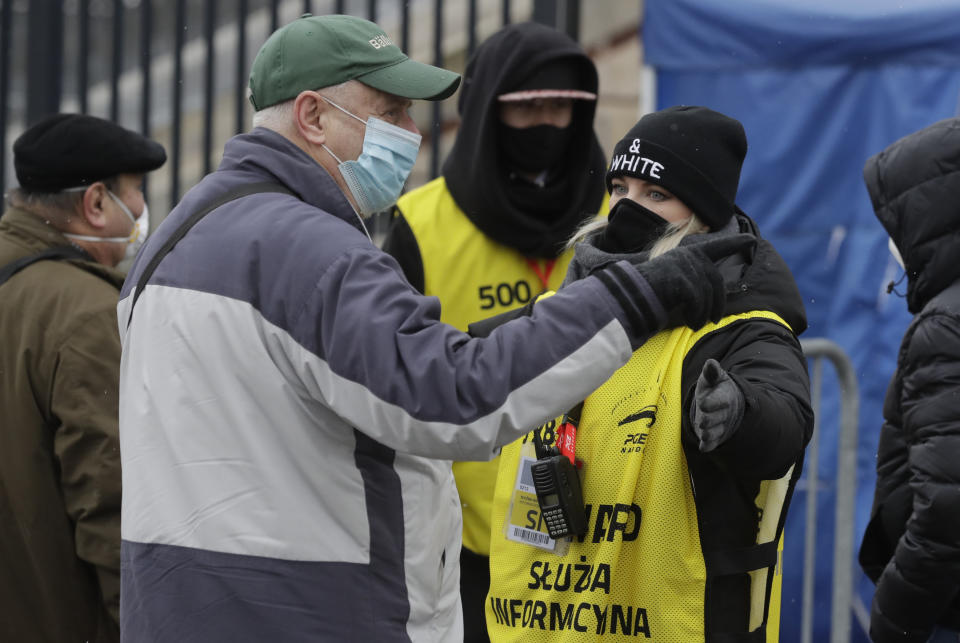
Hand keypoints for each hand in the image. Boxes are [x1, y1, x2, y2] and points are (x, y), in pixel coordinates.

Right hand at [633, 234, 754, 329]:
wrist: (628, 296)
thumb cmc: (649, 292)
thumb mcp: (676, 281)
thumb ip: (694, 280)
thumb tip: (716, 299)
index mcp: (688, 253)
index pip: (717, 246)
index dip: (735, 243)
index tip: (752, 240)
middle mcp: (689, 255)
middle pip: (716, 281)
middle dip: (718, 303)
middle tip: (714, 320)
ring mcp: (686, 266)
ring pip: (708, 294)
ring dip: (704, 313)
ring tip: (696, 324)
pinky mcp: (682, 279)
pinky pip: (698, 302)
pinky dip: (696, 316)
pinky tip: (691, 323)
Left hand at [690, 358, 743, 451]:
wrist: (725, 404)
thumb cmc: (714, 388)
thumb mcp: (713, 378)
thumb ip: (711, 372)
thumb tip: (711, 363)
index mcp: (724, 396)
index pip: (721, 400)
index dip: (713, 402)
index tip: (703, 403)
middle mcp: (724, 413)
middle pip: (718, 418)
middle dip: (710, 420)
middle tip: (702, 421)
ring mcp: (720, 425)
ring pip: (716, 432)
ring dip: (710, 434)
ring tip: (704, 434)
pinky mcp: (715, 436)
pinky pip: (713, 443)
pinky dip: (709, 446)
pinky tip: (704, 448)